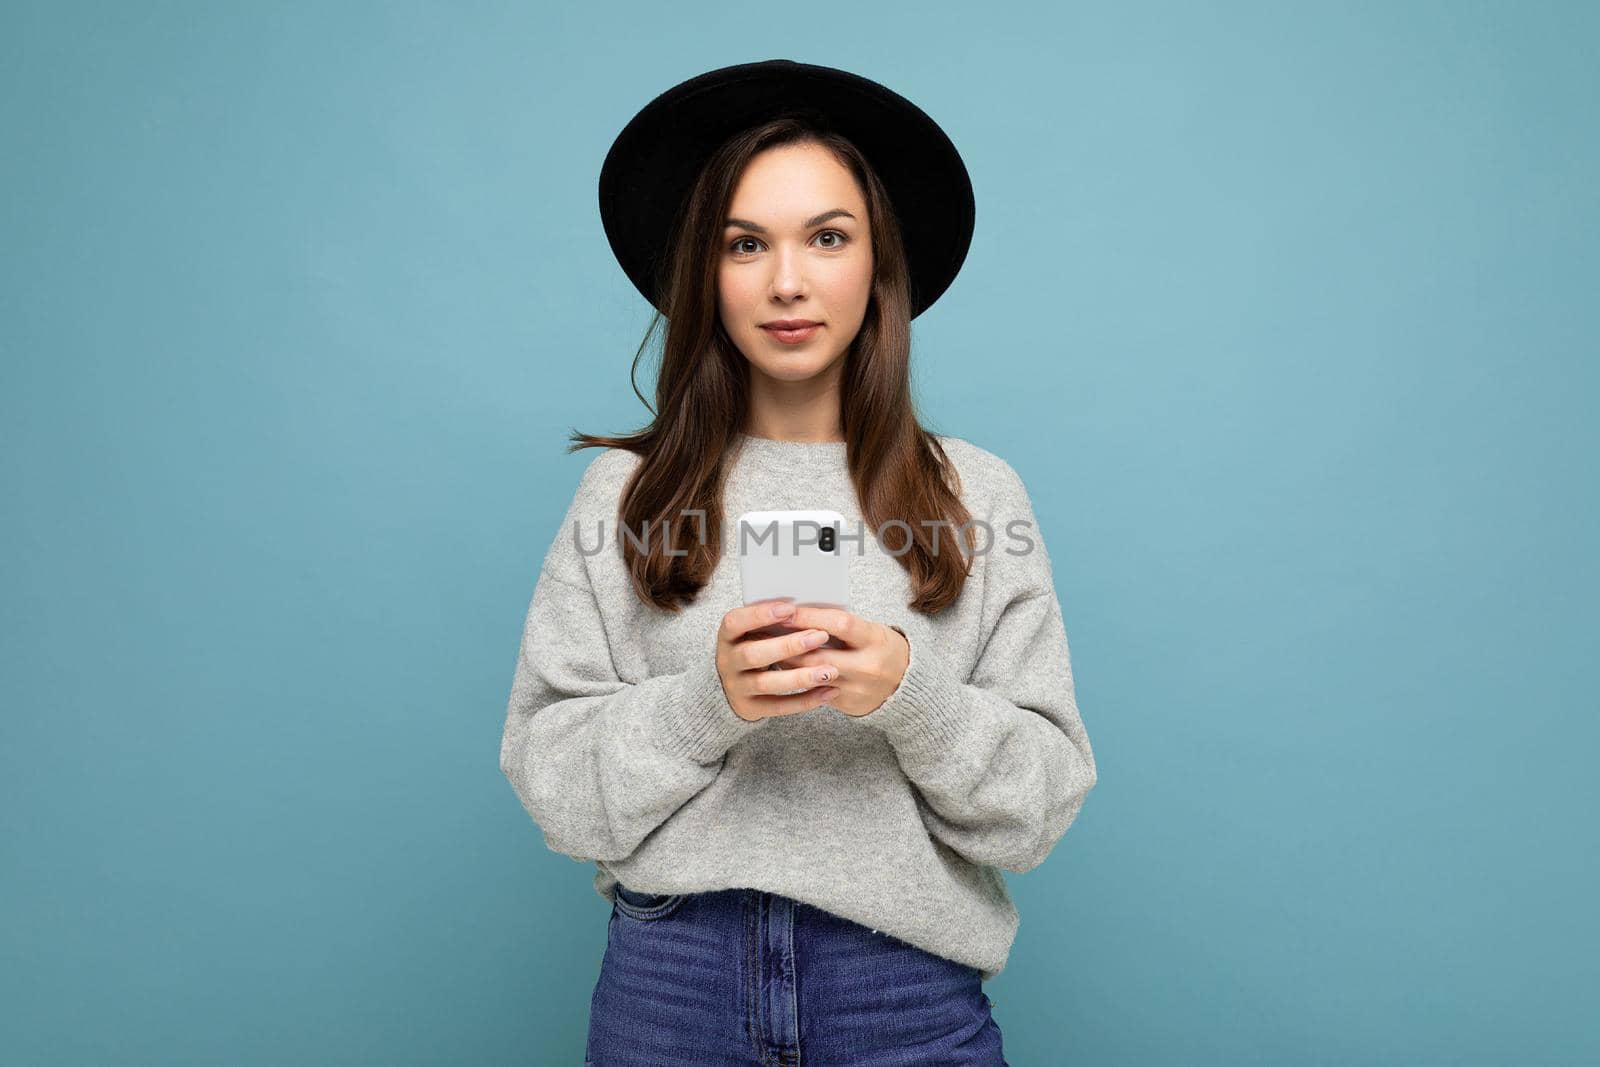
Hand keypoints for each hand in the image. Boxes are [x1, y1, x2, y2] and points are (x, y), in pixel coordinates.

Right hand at [715, 599, 843, 721]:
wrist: (735, 685)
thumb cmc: (755, 646)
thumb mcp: (754, 631)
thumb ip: (772, 622)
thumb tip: (809, 608)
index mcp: (727, 636)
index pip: (735, 622)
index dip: (760, 615)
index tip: (790, 608)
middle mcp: (727, 662)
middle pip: (752, 654)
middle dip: (788, 645)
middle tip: (820, 636)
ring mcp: (736, 687)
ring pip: (766, 683)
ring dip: (800, 677)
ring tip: (830, 671)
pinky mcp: (750, 708)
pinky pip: (778, 707)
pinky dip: (805, 700)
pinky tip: (828, 691)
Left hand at [768, 605, 909, 717]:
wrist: (906, 685)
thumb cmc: (882, 648)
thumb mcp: (871, 630)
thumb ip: (841, 625)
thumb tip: (801, 613)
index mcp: (875, 640)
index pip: (838, 625)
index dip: (810, 617)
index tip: (785, 611)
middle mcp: (867, 667)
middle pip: (818, 655)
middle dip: (787, 644)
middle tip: (762, 633)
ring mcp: (856, 689)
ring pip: (811, 676)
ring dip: (786, 663)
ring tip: (766, 651)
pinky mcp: (847, 704)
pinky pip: (815, 692)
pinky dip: (797, 678)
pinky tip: (781, 670)